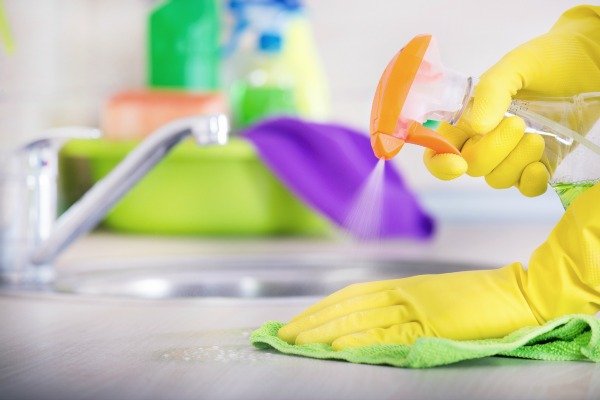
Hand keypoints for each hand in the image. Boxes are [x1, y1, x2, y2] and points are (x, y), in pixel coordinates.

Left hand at [278, 182, 599, 348]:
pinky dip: (361, 338)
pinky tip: (338, 346)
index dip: (319, 308)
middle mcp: (401, 292)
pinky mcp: (432, 325)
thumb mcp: (431, 297)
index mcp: (400, 284)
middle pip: (346, 305)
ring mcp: (415, 307)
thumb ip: (400, 306)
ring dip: (324, 330)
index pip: (348, 295)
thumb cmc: (475, 298)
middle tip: (282, 334)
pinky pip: (390, 333)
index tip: (295, 321)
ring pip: (359, 318)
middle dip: (311, 320)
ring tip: (297, 341)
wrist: (515, 294)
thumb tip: (366, 321)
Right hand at [424, 5, 599, 195]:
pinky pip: (526, 189)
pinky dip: (530, 182)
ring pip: (497, 179)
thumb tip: (477, 127)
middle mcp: (484, 140)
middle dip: (492, 150)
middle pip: (472, 166)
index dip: (440, 163)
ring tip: (537, 136)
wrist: (590, 62)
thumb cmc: (547, 59)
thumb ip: (491, 92)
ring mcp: (512, 155)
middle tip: (518, 123)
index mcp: (468, 117)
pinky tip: (539, 165)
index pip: (439, 149)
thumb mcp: (514, 66)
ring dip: (516, 161)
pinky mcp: (540, 164)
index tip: (458, 163)